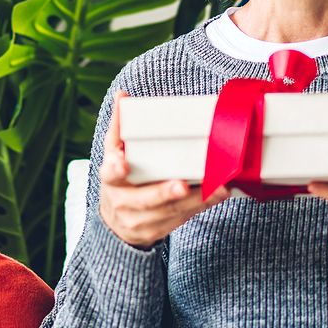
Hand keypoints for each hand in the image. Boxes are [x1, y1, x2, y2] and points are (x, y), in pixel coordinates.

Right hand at [98, 93, 229, 248]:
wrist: (116, 223)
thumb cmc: (119, 181)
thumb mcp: (113, 154)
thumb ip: (119, 127)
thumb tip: (122, 95)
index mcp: (111, 180)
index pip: (110, 174)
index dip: (115, 168)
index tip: (122, 163)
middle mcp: (124, 203)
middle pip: (146, 199)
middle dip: (164, 192)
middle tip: (182, 186)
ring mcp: (141, 221)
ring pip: (170, 211)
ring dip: (196, 201)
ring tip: (218, 188)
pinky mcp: (158, 231)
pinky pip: (183, 218)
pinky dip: (202, 206)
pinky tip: (218, 195)